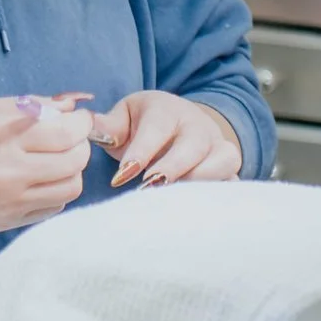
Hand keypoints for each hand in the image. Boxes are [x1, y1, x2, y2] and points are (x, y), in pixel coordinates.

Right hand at [0, 95, 95, 235]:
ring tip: (54, 159)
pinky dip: (56, 191)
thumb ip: (28, 106)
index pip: (65, 132)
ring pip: (71, 187)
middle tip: (68, 137)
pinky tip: (38, 179)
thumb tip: (69, 106)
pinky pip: (53, 207)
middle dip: (80, 144)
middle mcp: (7, 172)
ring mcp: (9, 202)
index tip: (77, 118)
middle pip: (75, 160)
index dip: (80, 123)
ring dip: (72, 170)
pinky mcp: (7, 222)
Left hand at [93, 92, 242, 188]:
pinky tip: (193, 211)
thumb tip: (87, 127)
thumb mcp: (125, 117)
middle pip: (194, 145)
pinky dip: (218, 196)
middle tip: (147, 189)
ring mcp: (219, 147)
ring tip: (171, 201)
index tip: (120, 177)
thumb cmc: (146, 125)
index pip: (158, 127)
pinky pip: (233, 182)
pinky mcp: (230, 169)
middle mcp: (199, 126)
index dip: (141, 152)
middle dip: (172, 168)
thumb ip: (107, 126)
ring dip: (198, 182)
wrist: (183, 124)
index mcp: (168, 110)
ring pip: (223, 161)